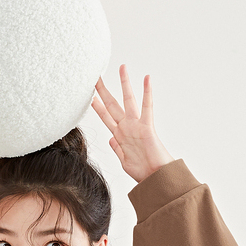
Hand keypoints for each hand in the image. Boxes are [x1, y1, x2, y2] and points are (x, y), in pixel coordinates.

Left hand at [92, 64, 174, 183]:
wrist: (155, 179)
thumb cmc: (143, 172)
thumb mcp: (124, 160)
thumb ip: (117, 149)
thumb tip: (111, 139)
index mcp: (120, 136)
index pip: (105, 117)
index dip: (97, 107)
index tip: (89, 96)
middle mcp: (126, 128)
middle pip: (112, 105)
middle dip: (102, 90)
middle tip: (95, 76)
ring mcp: (136, 126)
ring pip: (128, 100)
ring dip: (124, 84)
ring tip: (122, 67)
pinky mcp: (147, 128)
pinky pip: (146, 108)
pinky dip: (147, 93)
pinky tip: (147, 78)